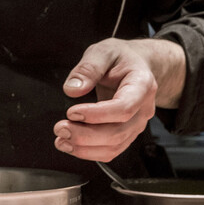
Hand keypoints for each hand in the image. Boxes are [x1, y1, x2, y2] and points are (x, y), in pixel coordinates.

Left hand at [53, 38, 184, 161]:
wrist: (136, 66)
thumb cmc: (121, 58)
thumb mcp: (103, 51)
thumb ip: (88, 68)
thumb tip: (72, 89)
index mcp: (142, 85)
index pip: (124, 107)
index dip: (97, 114)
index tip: (72, 112)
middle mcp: (143, 109)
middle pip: (117, 132)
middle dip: (85, 135)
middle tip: (60, 128)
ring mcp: (136, 124)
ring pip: (114, 146)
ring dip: (84, 148)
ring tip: (60, 139)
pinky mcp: (127, 134)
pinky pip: (111, 151)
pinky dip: (89, 152)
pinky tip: (70, 145)